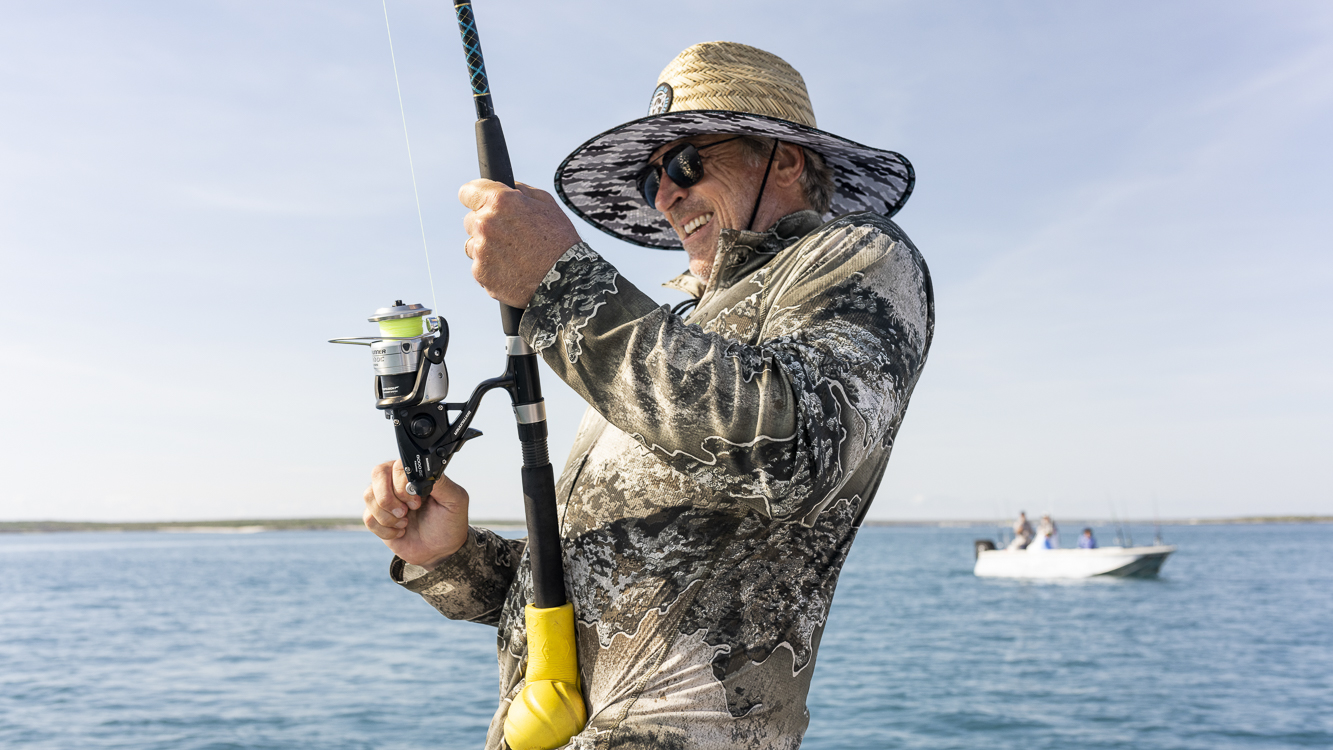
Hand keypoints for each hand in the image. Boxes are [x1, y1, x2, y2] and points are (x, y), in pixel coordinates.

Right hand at [363, 460, 469, 567]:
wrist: (439, 550)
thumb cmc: (449, 522)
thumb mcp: (455, 500)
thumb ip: (441, 482)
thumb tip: (425, 470)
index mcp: (416, 474)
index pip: (397, 465)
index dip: (402, 485)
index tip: (417, 503)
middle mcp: (397, 482)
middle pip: (377, 474)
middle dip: (389, 498)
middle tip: (406, 512)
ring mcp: (385, 499)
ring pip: (369, 495)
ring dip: (388, 515)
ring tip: (405, 523)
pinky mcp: (376, 517)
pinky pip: (368, 517)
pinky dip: (385, 530)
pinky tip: (400, 531)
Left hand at [459, 179, 581, 307]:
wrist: (566, 280)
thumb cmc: (559, 240)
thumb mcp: (546, 203)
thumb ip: (520, 190)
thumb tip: (504, 186)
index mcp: (500, 202)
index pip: (467, 192)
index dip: (474, 197)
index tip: (479, 203)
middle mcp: (485, 224)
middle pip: (471, 220)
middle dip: (486, 226)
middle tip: (509, 236)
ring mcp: (481, 251)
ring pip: (473, 245)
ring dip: (487, 248)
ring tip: (513, 256)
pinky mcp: (481, 273)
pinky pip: (480, 267)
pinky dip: (491, 269)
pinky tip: (512, 270)